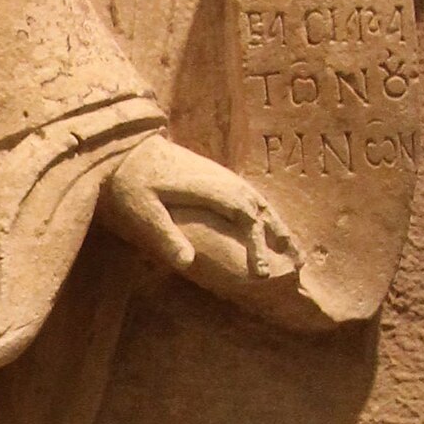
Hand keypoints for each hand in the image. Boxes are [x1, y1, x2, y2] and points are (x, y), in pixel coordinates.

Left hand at [100, 132, 302, 285]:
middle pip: (260, 207)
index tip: (264, 274)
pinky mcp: (211, 176)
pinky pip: (246, 197)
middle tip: (300, 263)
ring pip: (257, 201)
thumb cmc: (129, 183)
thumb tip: (188, 263)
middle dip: (280, 235)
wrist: (123, 149)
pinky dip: (262, 213)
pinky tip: (265, 227)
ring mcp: (218, 175)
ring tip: (294, 248)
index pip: (245, 217)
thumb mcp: (142, 213)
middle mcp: (220, 179)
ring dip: (277, 224)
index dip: (258, 245)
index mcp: (209, 188)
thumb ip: (165, 236)